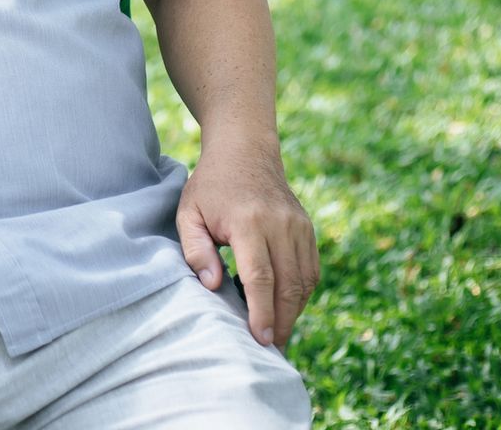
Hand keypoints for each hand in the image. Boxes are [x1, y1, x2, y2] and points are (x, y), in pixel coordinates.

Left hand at [176, 138, 318, 348]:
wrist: (244, 151)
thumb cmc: (210, 187)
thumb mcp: (189, 213)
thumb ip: (195, 250)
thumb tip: (212, 286)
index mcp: (249, 222)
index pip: (261, 277)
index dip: (262, 312)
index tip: (259, 339)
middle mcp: (280, 224)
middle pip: (288, 285)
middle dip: (281, 321)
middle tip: (270, 348)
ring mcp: (298, 226)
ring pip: (304, 281)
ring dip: (293, 311)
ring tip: (275, 331)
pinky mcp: (307, 229)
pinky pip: (311, 270)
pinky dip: (301, 293)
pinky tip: (284, 306)